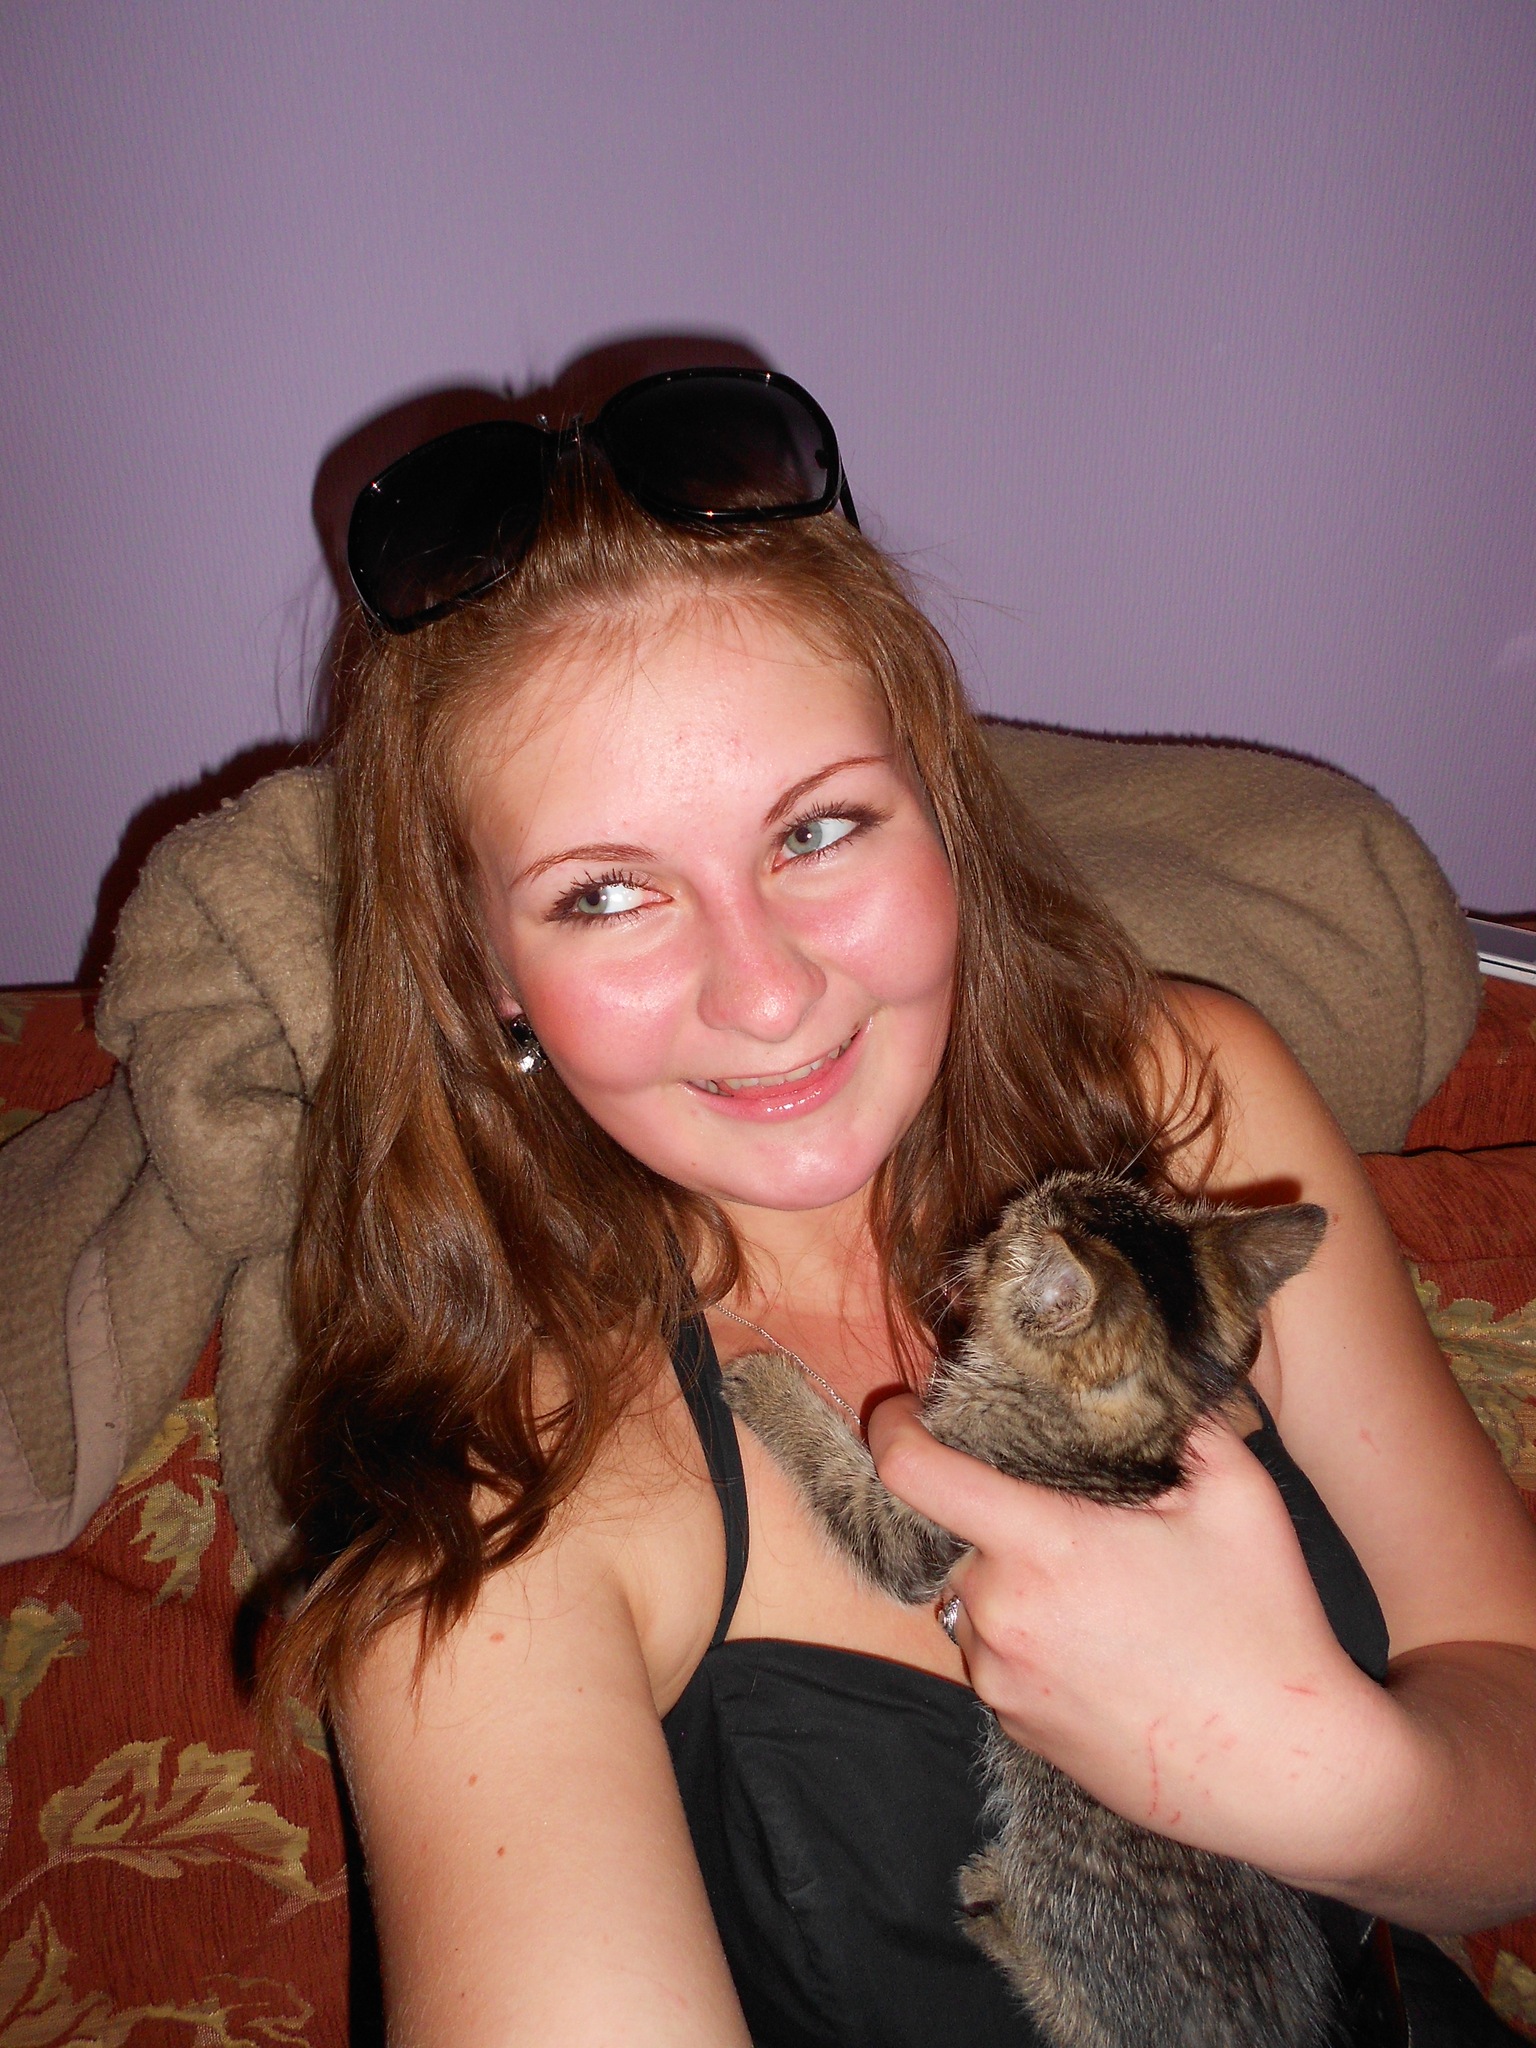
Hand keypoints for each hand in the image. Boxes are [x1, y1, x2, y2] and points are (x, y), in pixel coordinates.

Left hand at [866, 1393, 1412, 1886]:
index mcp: (1041, 1549)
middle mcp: (1003, 1617)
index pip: (916, 1475)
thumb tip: (1150, 1383)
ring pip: (978, 1599)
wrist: (1287, 1775)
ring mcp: (1003, 1682)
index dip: (896, 1430)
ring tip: (1099, 1588)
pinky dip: (1030, 1637)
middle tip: (1068, 1514)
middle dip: (997, 1516)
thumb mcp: (1239, 1497)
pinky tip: (1101, 1644)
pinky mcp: (1016, 1731)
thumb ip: (1184, 1423)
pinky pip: (999, 1658)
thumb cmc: (1266, 1629)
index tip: (902, 1412)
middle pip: (957, 1536)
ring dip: (1014, 1580)